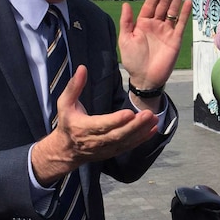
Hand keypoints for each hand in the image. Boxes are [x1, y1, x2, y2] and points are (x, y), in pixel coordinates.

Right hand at [30, 66, 159, 185]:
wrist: (67, 150)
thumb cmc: (67, 122)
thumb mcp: (64, 103)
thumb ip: (74, 86)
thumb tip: (83, 68)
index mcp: (83, 127)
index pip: (101, 125)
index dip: (116, 120)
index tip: (129, 113)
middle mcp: (95, 140)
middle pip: (117, 135)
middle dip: (134, 126)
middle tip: (149, 114)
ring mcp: (105, 148)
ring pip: (125, 141)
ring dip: (141, 131)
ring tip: (155, 119)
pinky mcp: (112, 152)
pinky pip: (129, 146)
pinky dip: (142, 139)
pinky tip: (153, 129)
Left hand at [119, 0, 190, 91]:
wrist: (145, 78)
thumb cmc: (133, 60)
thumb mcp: (125, 40)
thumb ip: (126, 22)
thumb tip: (126, 4)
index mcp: (143, 23)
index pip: (150, 4)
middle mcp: (156, 24)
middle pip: (163, 4)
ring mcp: (167, 31)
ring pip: (173, 11)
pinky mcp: (175, 39)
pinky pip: (181, 24)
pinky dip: (184, 13)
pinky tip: (187, 2)